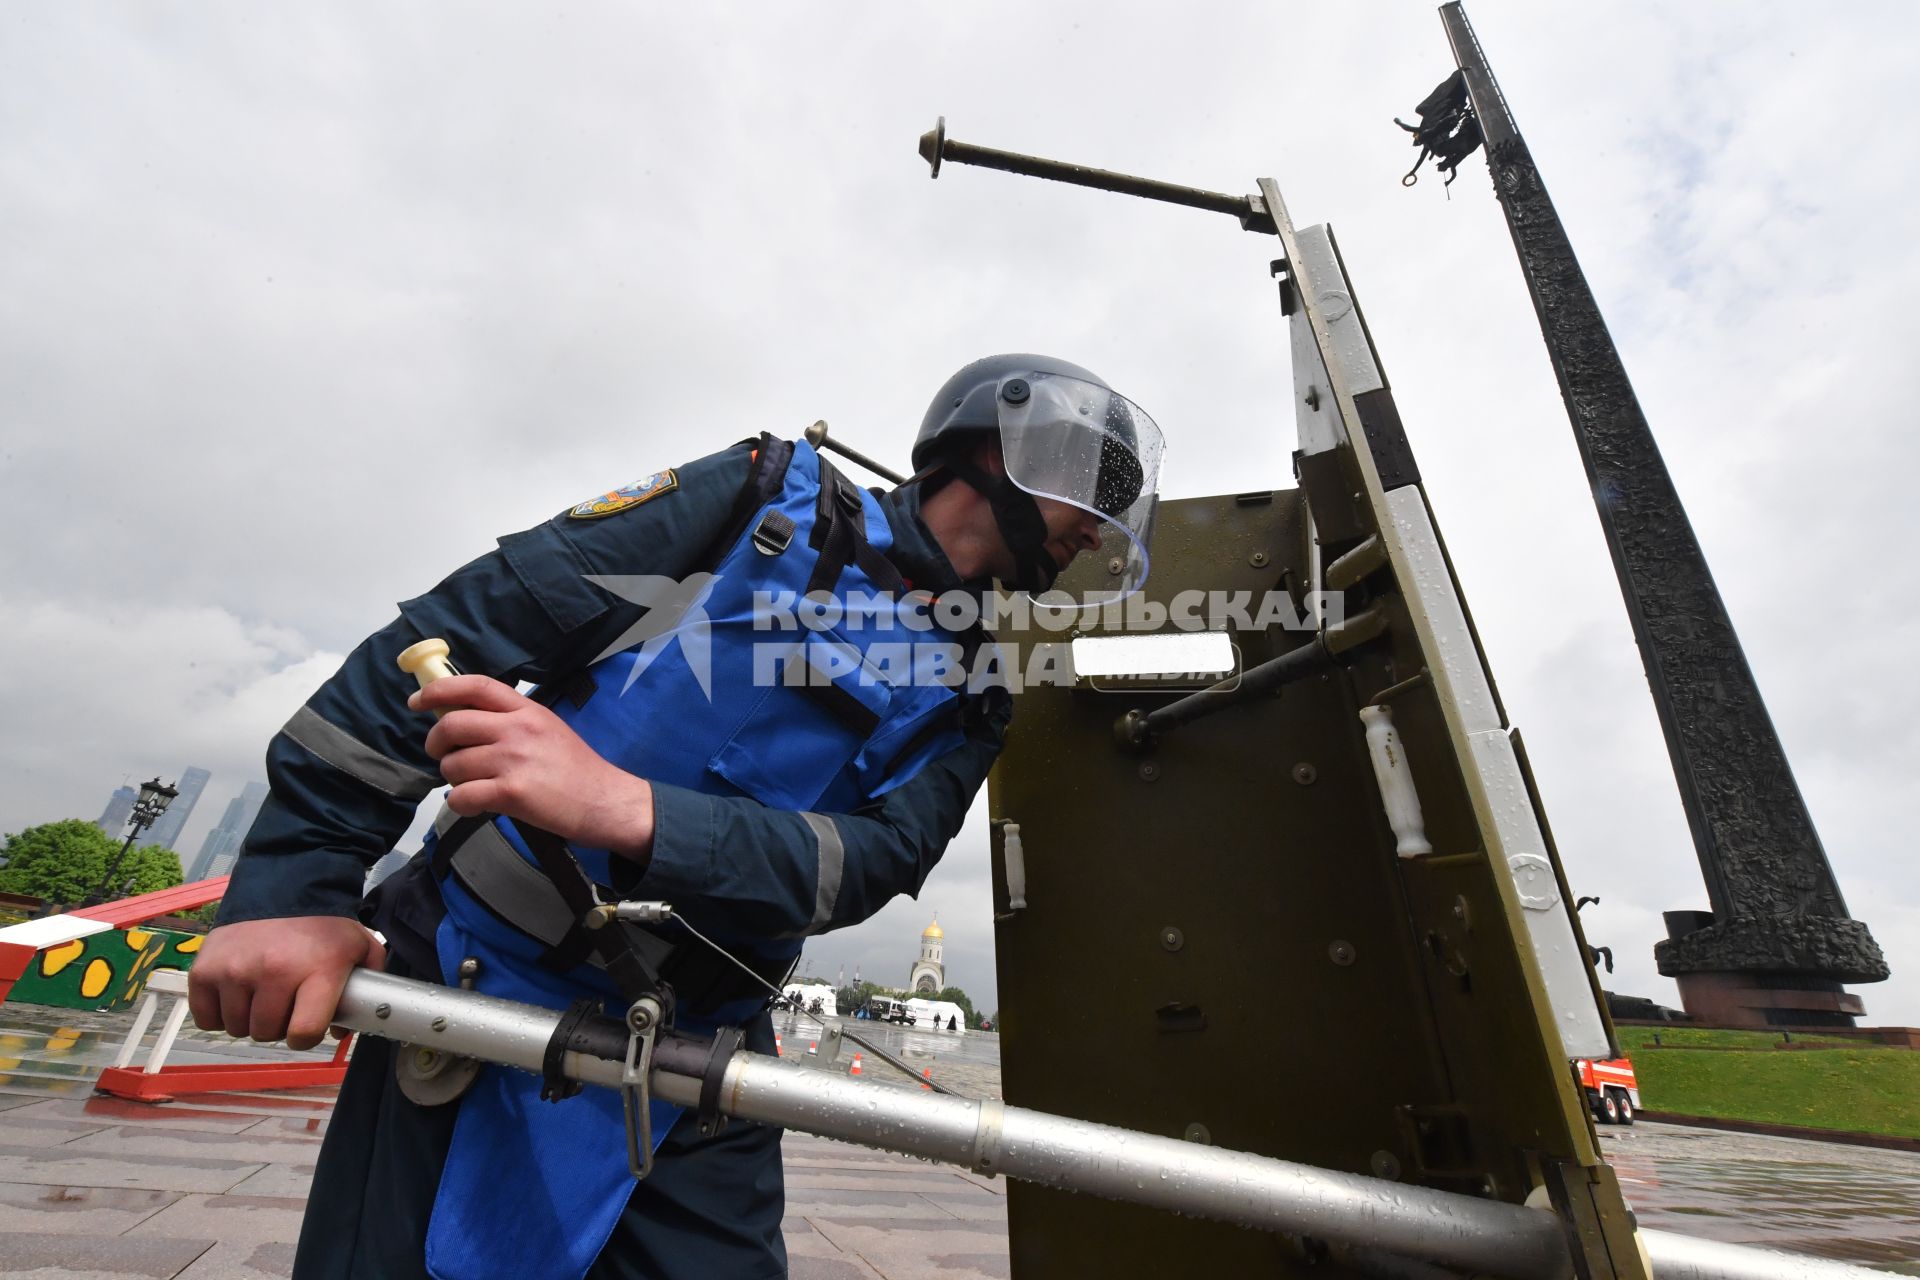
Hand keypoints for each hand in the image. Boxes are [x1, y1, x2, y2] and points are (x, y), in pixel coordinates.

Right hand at [188, 916, 385, 1050]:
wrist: (285, 887)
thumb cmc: (323, 926)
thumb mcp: (360, 949)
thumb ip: (365, 990)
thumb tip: (341, 1032)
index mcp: (318, 970)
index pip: (304, 1032)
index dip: (305, 1036)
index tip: (306, 1026)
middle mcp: (274, 971)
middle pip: (267, 1032)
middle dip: (277, 1024)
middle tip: (284, 1001)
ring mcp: (235, 971)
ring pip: (237, 1027)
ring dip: (249, 1018)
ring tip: (262, 992)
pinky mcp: (205, 969)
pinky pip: (206, 1018)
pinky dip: (219, 1013)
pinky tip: (237, 994)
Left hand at [413, 674, 655, 857]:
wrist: (606, 801)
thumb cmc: (576, 769)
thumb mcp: (547, 728)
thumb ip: (510, 720)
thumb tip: (464, 721)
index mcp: (527, 710)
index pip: (476, 686)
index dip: (439, 690)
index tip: (418, 701)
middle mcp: (518, 729)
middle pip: (452, 724)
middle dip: (436, 743)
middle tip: (442, 755)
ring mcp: (514, 760)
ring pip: (453, 764)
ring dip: (453, 778)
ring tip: (472, 784)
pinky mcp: (512, 793)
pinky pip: (462, 795)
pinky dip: (460, 803)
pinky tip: (475, 804)